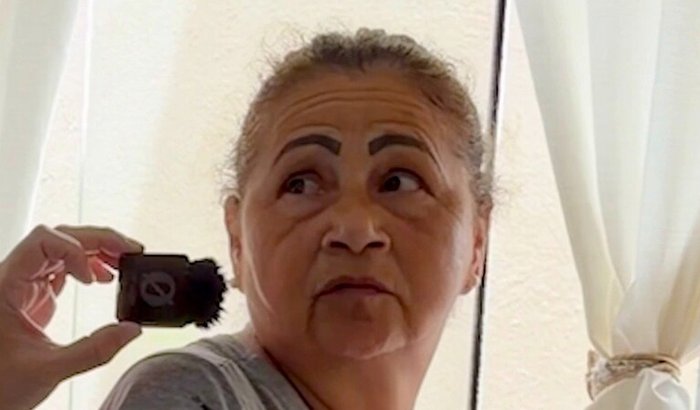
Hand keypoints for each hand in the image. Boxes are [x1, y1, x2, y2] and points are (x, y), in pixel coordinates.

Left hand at [0, 225, 144, 409]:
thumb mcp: (47, 370)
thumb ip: (93, 350)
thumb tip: (130, 330)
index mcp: (5, 286)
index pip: (42, 242)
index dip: (74, 251)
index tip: (92, 278)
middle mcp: (12, 279)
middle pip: (59, 237)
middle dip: (97, 241)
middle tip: (129, 252)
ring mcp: (22, 286)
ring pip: (62, 248)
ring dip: (95, 250)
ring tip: (123, 261)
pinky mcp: (32, 296)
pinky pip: (61, 267)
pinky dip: (87, 266)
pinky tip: (103, 277)